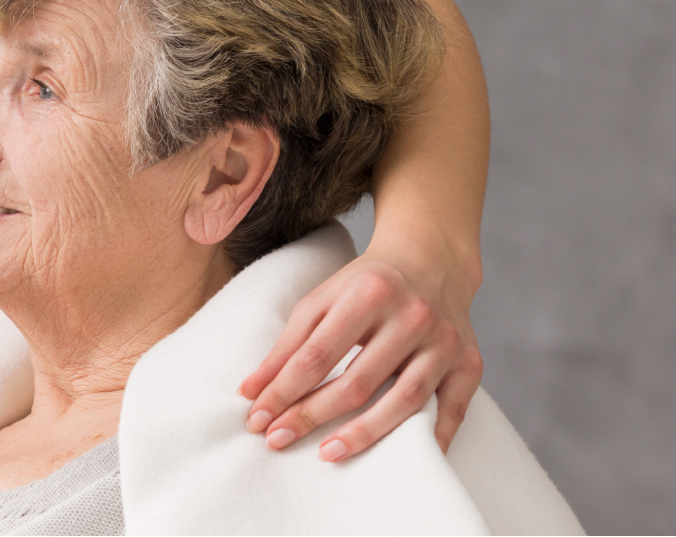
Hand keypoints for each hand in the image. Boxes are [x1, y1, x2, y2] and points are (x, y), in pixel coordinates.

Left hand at [237, 242, 483, 460]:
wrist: (433, 261)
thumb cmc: (366, 285)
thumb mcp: (321, 301)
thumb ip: (286, 345)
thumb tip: (249, 392)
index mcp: (369, 294)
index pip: (317, 355)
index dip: (283, 391)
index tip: (256, 418)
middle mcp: (413, 316)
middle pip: (357, 382)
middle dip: (312, 415)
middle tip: (277, 439)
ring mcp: (445, 342)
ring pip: (404, 401)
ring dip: (363, 434)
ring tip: (327, 453)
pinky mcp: (470, 363)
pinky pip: (452, 411)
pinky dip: (429, 440)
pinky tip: (401, 460)